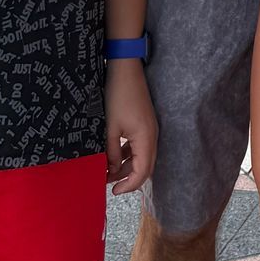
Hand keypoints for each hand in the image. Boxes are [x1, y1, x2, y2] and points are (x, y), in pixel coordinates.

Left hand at [105, 61, 156, 195]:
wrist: (126, 69)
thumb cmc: (118, 95)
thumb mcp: (110, 127)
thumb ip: (112, 152)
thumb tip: (110, 170)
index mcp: (146, 139)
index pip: (142, 172)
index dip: (129, 185)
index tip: (113, 191)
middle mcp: (152, 136)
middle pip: (145, 167)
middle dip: (128, 179)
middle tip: (109, 185)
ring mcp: (150, 130)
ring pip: (142, 157)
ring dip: (127, 167)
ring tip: (107, 172)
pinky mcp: (145, 124)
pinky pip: (139, 146)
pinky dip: (128, 155)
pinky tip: (114, 157)